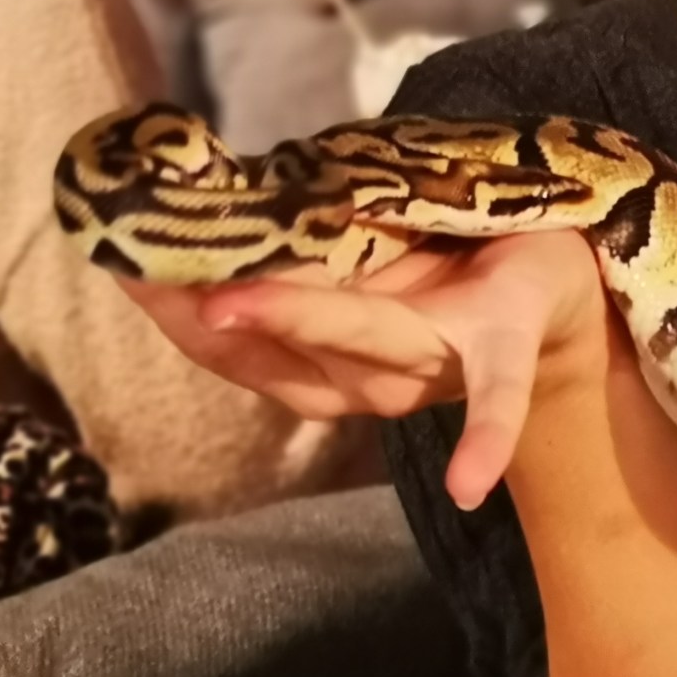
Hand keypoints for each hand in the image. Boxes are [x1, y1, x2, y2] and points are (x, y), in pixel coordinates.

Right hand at [118, 228, 610, 509]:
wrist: (556, 267)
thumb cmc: (446, 249)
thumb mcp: (355, 240)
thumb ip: (293, 235)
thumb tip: (204, 191)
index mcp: (328, 360)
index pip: (229, 348)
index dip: (171, 311)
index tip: (119, 263)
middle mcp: (371, 379)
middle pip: (275, 356)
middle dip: (207, 320)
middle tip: (147, 274)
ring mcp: (435, 366)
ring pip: (357, 344)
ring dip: (294, 323)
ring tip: (231, 298)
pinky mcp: (507, 343)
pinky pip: (497, 400)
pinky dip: (485, 442)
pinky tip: (469, 485)